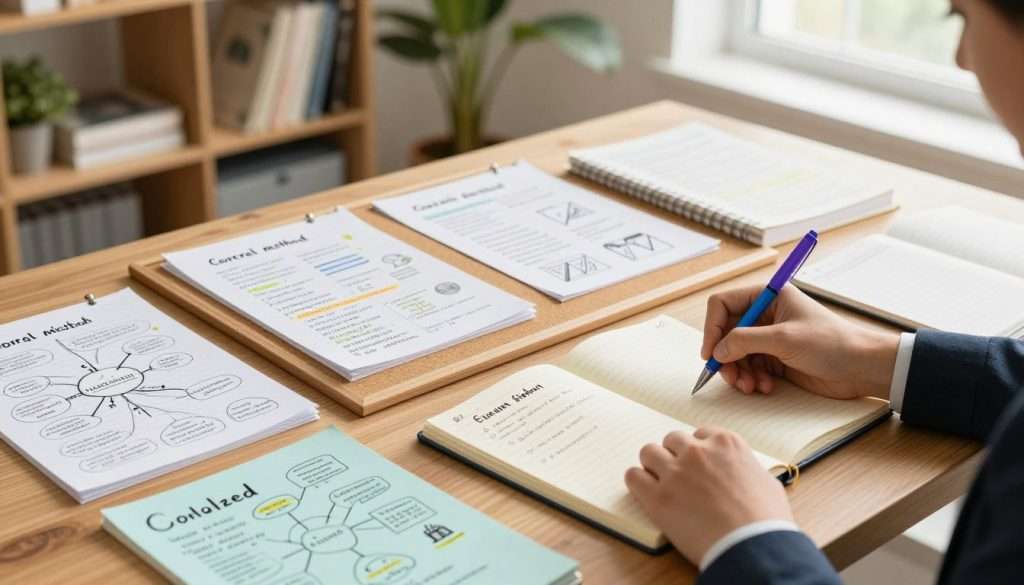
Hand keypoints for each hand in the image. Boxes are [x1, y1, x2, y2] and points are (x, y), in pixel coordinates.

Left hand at [625, 427, 792, 565]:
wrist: (753, 546)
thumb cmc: (766, 521)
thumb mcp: (766, 483)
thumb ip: (746, 470)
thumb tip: (741, 474)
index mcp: (726, 443)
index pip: (699, 434)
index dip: (697, 451)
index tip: (697, 464)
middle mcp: (698, 452)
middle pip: (672, 440)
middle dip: (674, 456)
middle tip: (678, 476)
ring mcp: (675, 472)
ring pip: (649, 453)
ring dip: (653, 466)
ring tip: (660, 484)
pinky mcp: (658, 497)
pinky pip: (633, 476)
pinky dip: (638, 483)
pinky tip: (647, 494)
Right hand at [701, 285, 899, 399]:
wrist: (862, 368)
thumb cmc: (832, 343)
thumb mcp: (784, 339)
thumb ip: (745, 341)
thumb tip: (717, 350)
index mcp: (768, 297)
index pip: (724, 304)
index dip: (712, 327)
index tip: (710, 352)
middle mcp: (766, 315)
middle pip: (726, 332)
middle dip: (725, 356)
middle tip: (729, 376)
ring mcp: (770, 338)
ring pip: (736, 354)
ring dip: (738, 372)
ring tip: (749, 386)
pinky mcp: (776, 359)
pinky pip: (750, 368)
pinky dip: (752, 379)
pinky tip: (764, 387)